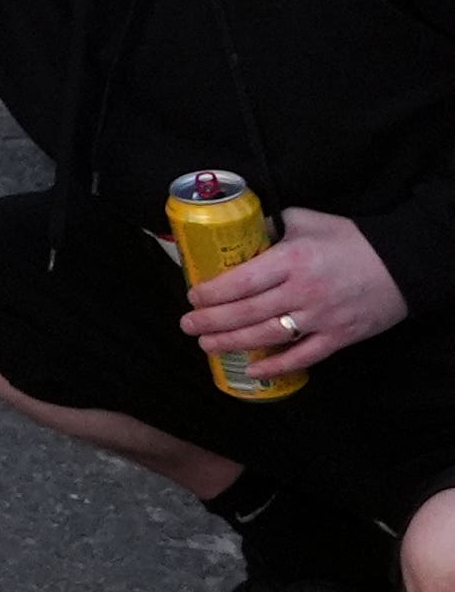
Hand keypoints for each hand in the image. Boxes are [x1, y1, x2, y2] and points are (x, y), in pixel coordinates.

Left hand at [182, 208, 408, 378]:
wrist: (402, 265)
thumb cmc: (351, 239)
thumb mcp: (306, 220)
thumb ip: (271, 226)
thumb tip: (243, 232)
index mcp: (291, 260)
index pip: (242, 281)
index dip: (213, 293)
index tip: (192, 297)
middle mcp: (302, 292)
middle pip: (247, 311)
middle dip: (212, 321)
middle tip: (187, 325)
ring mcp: (321, 318)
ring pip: (268, 336)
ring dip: (233, 343)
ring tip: (207, 345)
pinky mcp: (340, 337)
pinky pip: (304, 357)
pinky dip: (278, 366)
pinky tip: (254, 371)